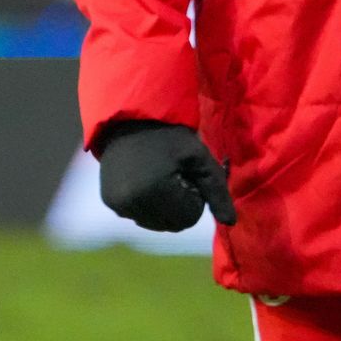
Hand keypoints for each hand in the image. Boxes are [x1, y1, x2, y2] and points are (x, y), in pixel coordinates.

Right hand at [96, 119, 237, 231]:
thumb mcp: (199, 157)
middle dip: (179, 204)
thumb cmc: (169, 134)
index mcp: (155, 192)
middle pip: (172, 225)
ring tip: (158, 176)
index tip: (186, 172)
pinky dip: (146, 204)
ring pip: (155, 224)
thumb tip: (230, 223)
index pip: (190, 218)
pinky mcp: (109, 201)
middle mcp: (132, 203)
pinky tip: (144, 180)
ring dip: (163, 206)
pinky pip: (137, 215)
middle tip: (173, 174)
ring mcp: (117, 204)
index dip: (194, 195)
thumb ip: (217, 191)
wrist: (129, 116)